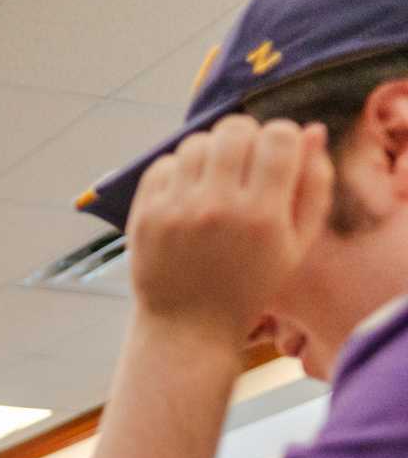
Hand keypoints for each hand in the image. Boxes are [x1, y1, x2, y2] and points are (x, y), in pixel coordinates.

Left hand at [127, 116, 332, 342]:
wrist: (188, 327)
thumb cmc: (250, 284)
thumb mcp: (296, 244)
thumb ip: (313, 186)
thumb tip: (312, 130)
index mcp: (263, 215)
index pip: (277, 137)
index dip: (281, 137)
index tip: (276, 155)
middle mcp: (217, 208)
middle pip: (234, 130)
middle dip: (245, 137)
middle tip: (244, 161)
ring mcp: (176, 211)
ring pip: (196, 142)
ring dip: (210, 151)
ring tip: (216, 177)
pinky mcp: (145, 216)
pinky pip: (162, 165)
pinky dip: (178, 170)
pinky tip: (188, 192)